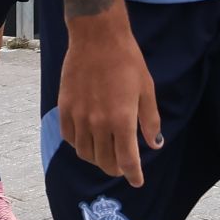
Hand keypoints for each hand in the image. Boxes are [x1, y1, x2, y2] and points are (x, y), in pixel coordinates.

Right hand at [59, 14, 161, 185]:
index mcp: (122, 120)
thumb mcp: (146, 89)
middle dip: (115, 169)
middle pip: (104, 161)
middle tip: (122, 167)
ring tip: (105, 154)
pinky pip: (69, 138)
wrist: (97, 38)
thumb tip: (154, 144)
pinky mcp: (64, 108)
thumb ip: (150, 121)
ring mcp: (79, 117)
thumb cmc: (127, 61)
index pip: (127, 160)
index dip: (133, 175)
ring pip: (85, 153)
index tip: (137, 181)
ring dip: (97, 159)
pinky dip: (79, 145)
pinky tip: (88, 140)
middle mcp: (98, 123)